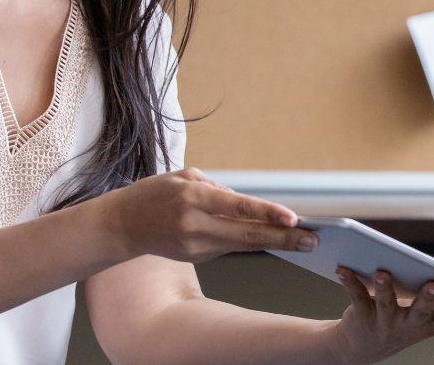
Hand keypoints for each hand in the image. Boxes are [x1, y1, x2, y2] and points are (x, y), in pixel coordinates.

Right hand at [98, 167, 318, 262]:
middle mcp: (194, 224)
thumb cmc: (155, 194)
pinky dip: (252, 243)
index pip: (238, 207)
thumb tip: (253, 207)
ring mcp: (194, 244)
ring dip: (275, 244)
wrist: (120, 225)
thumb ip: (220, 189)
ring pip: (242, 245)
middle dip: (283, 238)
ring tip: (304, 242)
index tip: (293, 218)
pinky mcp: (195, 256)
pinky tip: (275, 240)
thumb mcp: (185, 177)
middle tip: (313, 239)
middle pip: (246, 235)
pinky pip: (230, 248)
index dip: (267, 214)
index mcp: (193, 197)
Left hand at [331, 267, 433, 363]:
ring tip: (383, 270)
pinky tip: (344, 268)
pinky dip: (350, 282)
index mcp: (430, 325)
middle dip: (429, 298)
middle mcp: (408, 328)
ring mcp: (385, 324)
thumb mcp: (431, 312)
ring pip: (386, 304)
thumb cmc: (405, 320)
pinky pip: (356, 297)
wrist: (361, 348)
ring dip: (385, 287)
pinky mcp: (362, 316)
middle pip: (420, 312)